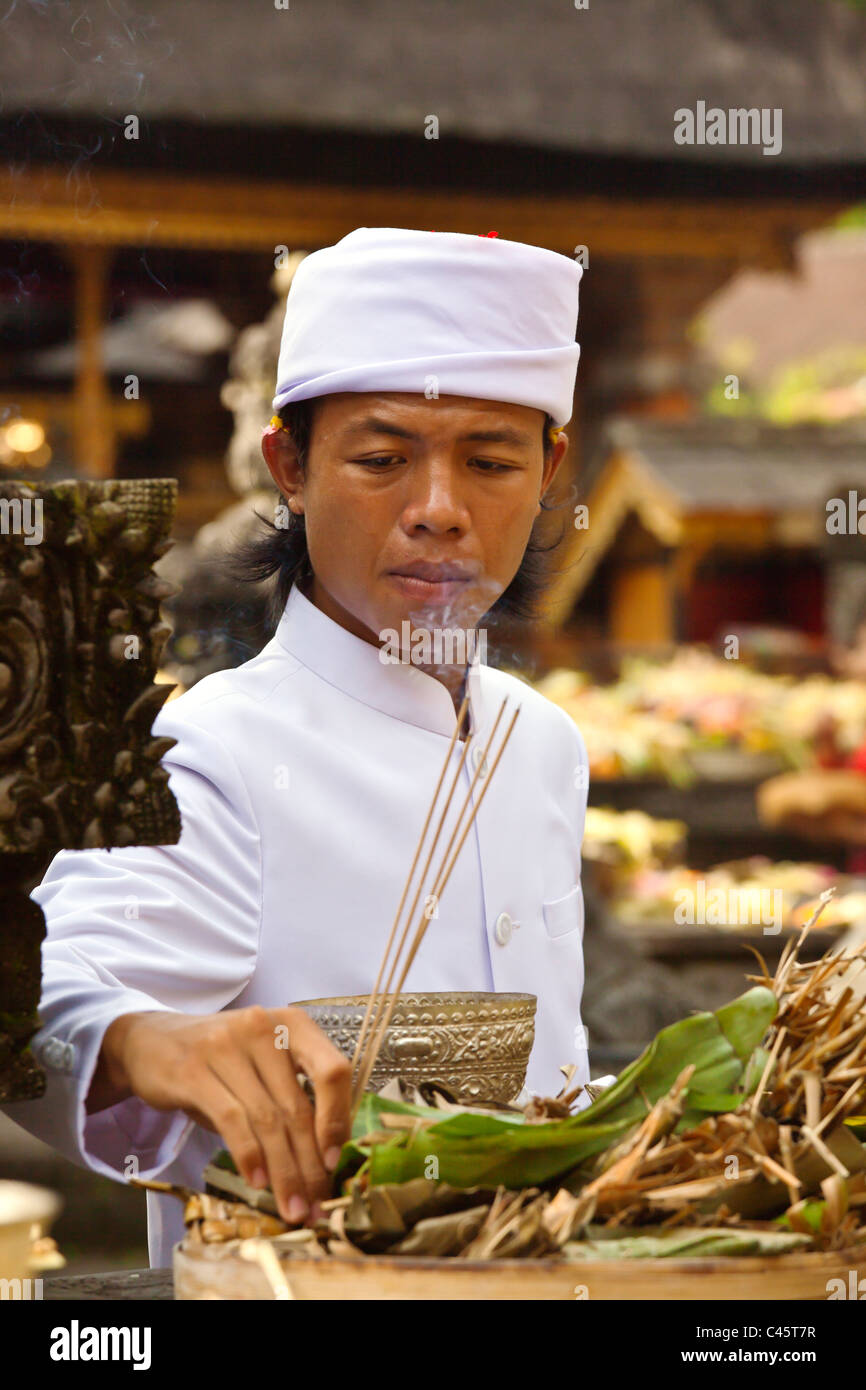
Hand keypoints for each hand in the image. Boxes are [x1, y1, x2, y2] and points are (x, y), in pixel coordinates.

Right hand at [92, 1006, 351, 1224]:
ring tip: (291, 1206)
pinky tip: (257, 1182)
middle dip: (309, 1164)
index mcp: (292, 1023)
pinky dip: (249, 1155)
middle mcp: (263, 1028)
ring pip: (267, 1119)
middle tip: (315, 1206)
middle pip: (296, 1107)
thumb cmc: (219, 1060)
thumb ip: (291, 1095)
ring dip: (282, 1171)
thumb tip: (323, 1159)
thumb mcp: (261, 1065)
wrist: (150, 1040)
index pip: (333, 1071)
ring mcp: (226, 1045)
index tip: (334, 1162)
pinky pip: (231, 1119)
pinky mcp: (193, 1069)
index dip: (337, 1120)